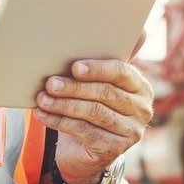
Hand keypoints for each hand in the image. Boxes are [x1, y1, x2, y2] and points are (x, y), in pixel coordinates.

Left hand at [34, 58, 153, 183]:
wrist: (84, 149)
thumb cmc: (89, 108)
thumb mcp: (95, 86)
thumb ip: (100, 66)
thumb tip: (123, 34)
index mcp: (140, 87)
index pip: (121, 73)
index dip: (97, 69)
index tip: (74, 67)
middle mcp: (141, 109)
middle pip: (105, 93)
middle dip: (74, 87)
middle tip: (50, 83)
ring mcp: (131, 131)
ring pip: (94, 112)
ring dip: (63, 104)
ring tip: (42, 99)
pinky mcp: (114, 149)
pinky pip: (84, 131)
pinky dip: (59, 121)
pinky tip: (42, 115)